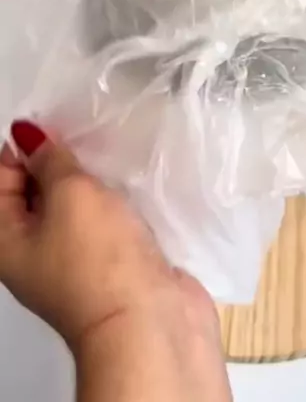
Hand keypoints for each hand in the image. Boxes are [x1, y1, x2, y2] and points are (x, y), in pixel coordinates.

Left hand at [0, 121, 231, 401]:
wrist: (149, 323)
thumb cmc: (99, 260)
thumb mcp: (69, 194)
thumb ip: (51, 160)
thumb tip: (28, 137)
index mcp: (8, 240)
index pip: (1, 180)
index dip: (23, 148)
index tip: (53, 124)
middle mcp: (36, 254)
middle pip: (38, 194)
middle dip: (59, 161)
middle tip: (85, 136)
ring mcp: (77, 263)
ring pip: (77, 208)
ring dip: (93, 182)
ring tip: (111, 153)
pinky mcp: (114, 266)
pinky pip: (108, 223)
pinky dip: (118, 202)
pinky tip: (133, 182)